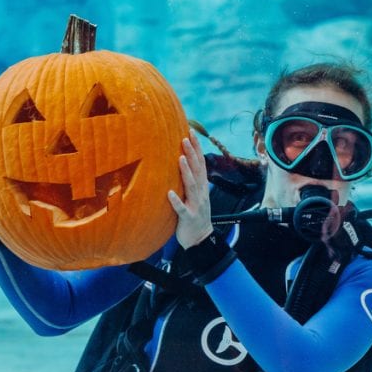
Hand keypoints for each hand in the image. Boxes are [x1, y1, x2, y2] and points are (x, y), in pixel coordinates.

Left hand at [167, 132, 212, 247]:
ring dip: (186, 172)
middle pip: (197, 170)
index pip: (200, 163)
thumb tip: (180, 162)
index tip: (191, 132)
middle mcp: (200, 193)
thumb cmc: (194, 214)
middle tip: (185, 138)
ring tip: (180, 158)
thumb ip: (189, 180)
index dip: (196, 148)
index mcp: (201, 186)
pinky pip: (182, 208)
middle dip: (192, 153)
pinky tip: (169, 193)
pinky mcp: (189, 217)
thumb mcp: (194, 195)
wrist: (201, 238)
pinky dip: (176, 201)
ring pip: (192, 185)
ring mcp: (196, 205)